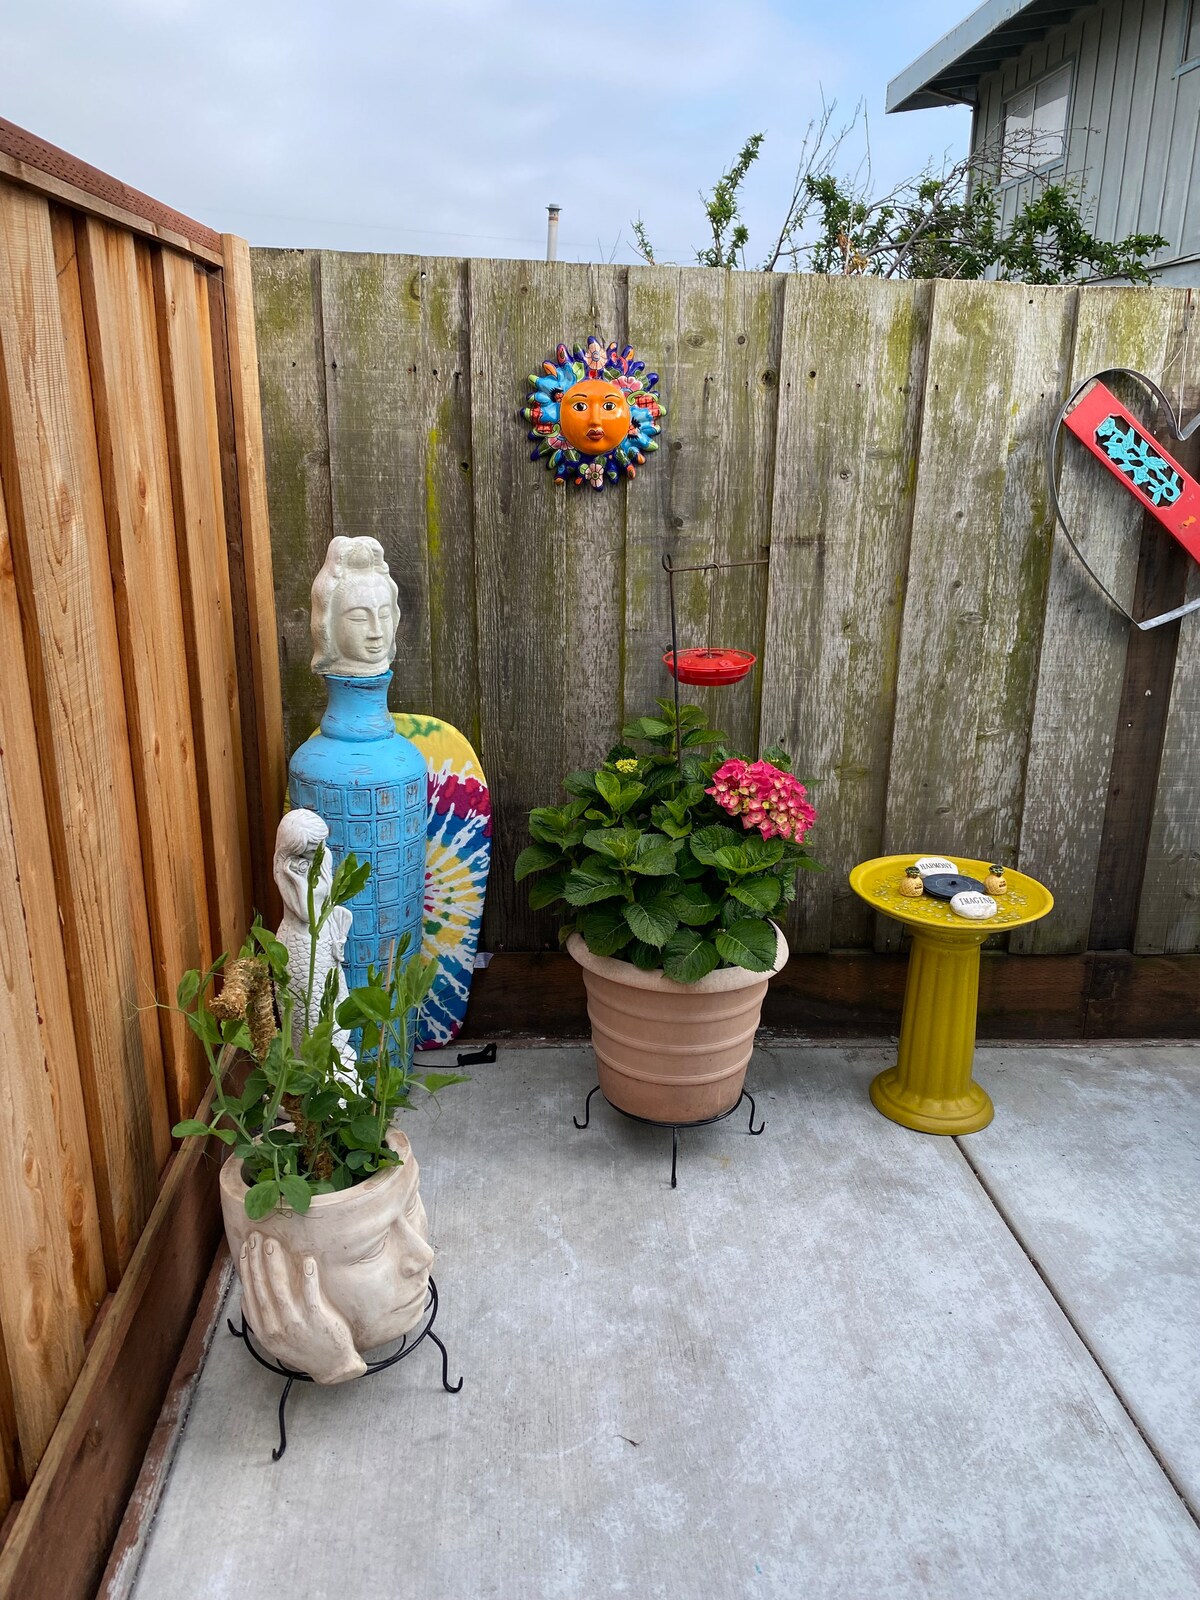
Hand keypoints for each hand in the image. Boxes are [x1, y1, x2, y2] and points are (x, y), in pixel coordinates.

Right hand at [239, 1232, 365, 1384]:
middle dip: (257, 1261)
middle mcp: (276, 1328)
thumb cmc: (303, 1346)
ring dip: (276, 1265)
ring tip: (273, 1244)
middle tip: (256, 1237)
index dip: (247, 1270)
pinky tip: (307, 1260)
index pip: (251, 1294)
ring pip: (281, 1290)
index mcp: (263, 1331)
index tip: (246, 1249)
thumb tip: (247, 1292)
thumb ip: (262, 1317)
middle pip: (262, 1289)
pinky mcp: (316, 1320)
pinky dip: (307, 1278)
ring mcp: (296, 1324)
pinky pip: (310, 1295)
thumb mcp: (275, 1338)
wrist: (331, 1366)